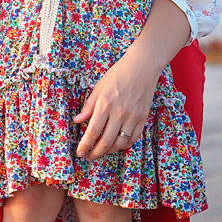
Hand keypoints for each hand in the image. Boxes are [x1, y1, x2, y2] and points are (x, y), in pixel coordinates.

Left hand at [73, 43, 160, 157]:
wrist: (144, 64)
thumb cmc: (119, 73)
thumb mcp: (100, 86)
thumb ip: (88, 106)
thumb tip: (77, 121)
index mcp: (105, 104)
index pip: (92, 132)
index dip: (84, 146)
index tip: (80, 152)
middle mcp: (119, 112)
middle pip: (105, 142)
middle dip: (95, 153)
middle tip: (89, 156)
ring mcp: (133, 115)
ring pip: (120, 143)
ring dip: (109, 151)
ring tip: (102, 151)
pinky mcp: (143, 116)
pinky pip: (134, 138)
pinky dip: (125, 145)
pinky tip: (118, 144)